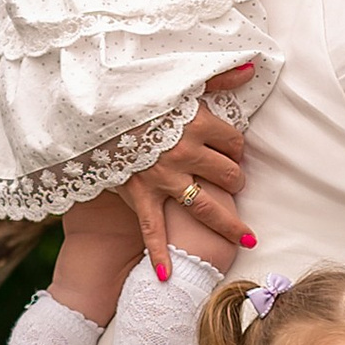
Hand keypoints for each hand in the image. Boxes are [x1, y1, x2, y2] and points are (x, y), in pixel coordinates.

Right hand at [119, 75, 254, 280]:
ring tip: (245, 236)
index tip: (230, 148)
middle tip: (231, 180)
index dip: (235, 146)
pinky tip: (165, 276)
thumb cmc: (138, 89)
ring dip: (227, 222)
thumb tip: (251, 67)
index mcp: (198, 124)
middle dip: (234, 178)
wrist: (92, 104)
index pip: (234, 142)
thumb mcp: (179, 78)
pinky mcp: (140, 195)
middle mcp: (186, 154)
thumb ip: (218, 77)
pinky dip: (158, 253)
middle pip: (227, 174)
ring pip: (205, 206)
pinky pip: (152, 230)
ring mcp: (163, 178)